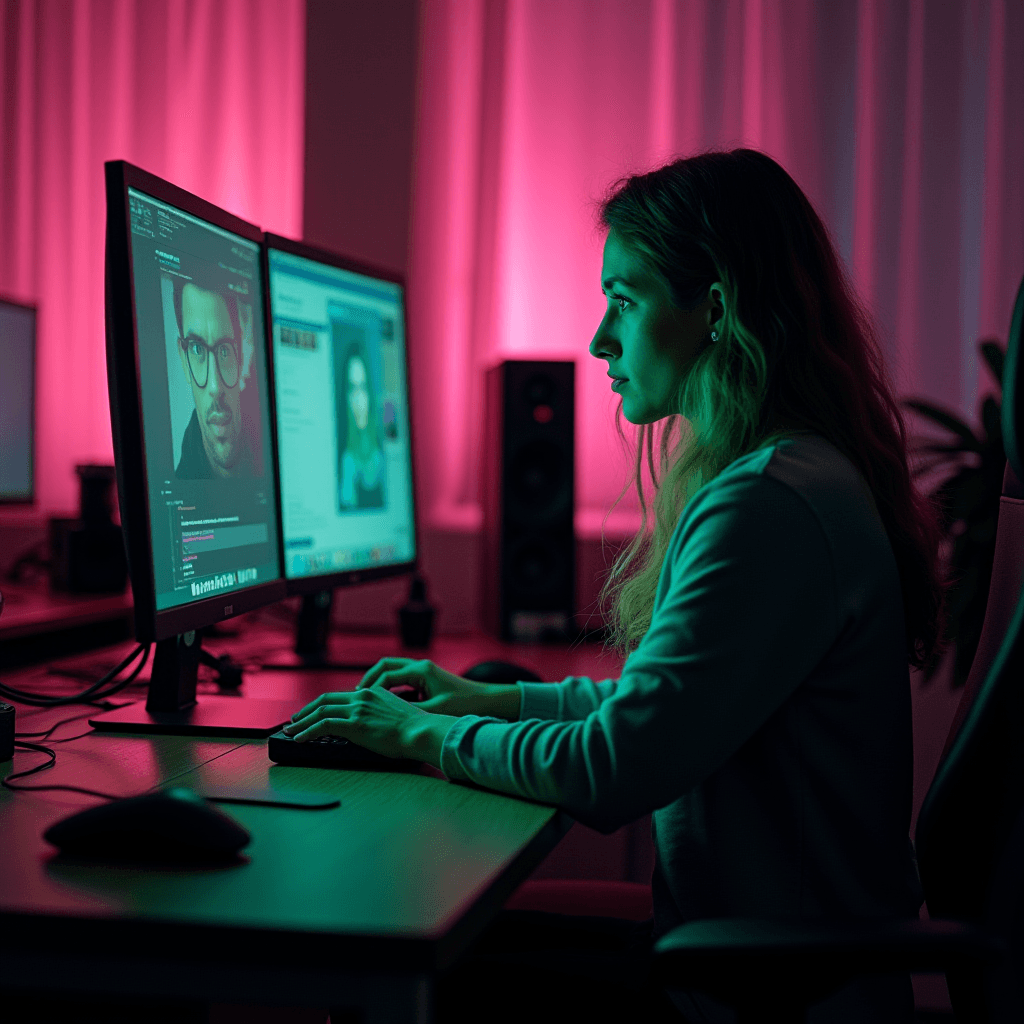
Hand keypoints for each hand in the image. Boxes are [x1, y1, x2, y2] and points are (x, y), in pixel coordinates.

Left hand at [282, 686, 455, 765]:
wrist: (421, 731)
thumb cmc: (415, 728)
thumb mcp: (396, 712)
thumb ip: (381, 712)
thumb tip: (372, 724)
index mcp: (373, 692)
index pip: (341, 696)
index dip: (323, 704)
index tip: (314, 712)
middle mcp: (362, 696)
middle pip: (326, 700)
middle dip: (307, 710)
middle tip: (295, 719)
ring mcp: (357, 709)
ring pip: (320, 711)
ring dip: (302, 722)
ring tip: (290, 731)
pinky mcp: (354, 724)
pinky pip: (323, 725)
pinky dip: (308, 731)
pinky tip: (300, 738)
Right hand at [355, 657, 515, 718]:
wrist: (489, 701)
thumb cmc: (465, 705)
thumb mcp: (436, 710)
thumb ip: (411, 712)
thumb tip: (388, 718)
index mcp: (421, 670)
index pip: (387, 675)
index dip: (370, 688)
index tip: (358, 701)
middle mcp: (421, 666)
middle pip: (386, 665)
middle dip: (370, 678)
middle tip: (356, 694)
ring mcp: (424, 671)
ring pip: (393, 670)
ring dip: (379, 681)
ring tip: (365, 697)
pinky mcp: (428, 680)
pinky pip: (402, 678)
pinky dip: (390, 686)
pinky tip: (384, 702)